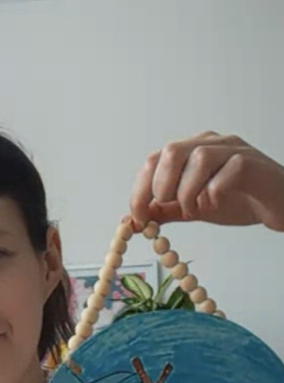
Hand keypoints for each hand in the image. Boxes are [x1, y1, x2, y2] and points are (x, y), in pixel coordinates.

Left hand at [129, 131, 283, 231]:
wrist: (278, 206)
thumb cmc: (237, 202)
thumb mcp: (192, 208)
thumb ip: (165, 210)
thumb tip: (132, 220)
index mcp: (191, 151)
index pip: (155, 159)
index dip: (141, 189)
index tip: (137, 217)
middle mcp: (210, 144)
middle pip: (172, 151)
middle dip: (161, 185)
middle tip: (167, 208)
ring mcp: (233, 150)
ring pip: (198, 158)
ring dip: (187, 191)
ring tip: (193, 209)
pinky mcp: (252, 164)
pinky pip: (228, 170)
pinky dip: (214, 191)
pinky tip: (215, 204)